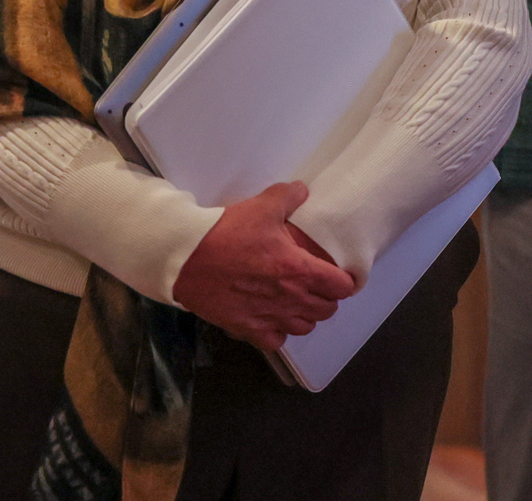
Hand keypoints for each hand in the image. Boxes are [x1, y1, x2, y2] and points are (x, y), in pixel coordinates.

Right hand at [172, 182, 355, 350]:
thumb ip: (288, 196)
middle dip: (327, 297)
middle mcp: (291, 299)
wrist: (187, 257)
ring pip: (305, 327)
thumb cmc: (227, 232)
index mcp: (300, 270)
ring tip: (296, 300)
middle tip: (316, 283)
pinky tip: (271, 317)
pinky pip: (276, 341)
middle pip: (327, 310)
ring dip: (305, 315)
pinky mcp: (248, 330)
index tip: (339, 274)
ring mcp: (270, 317)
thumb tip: (302, 190)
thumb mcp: (261, 206)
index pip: (342, 287)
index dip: (344, 280)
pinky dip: (278, 332)